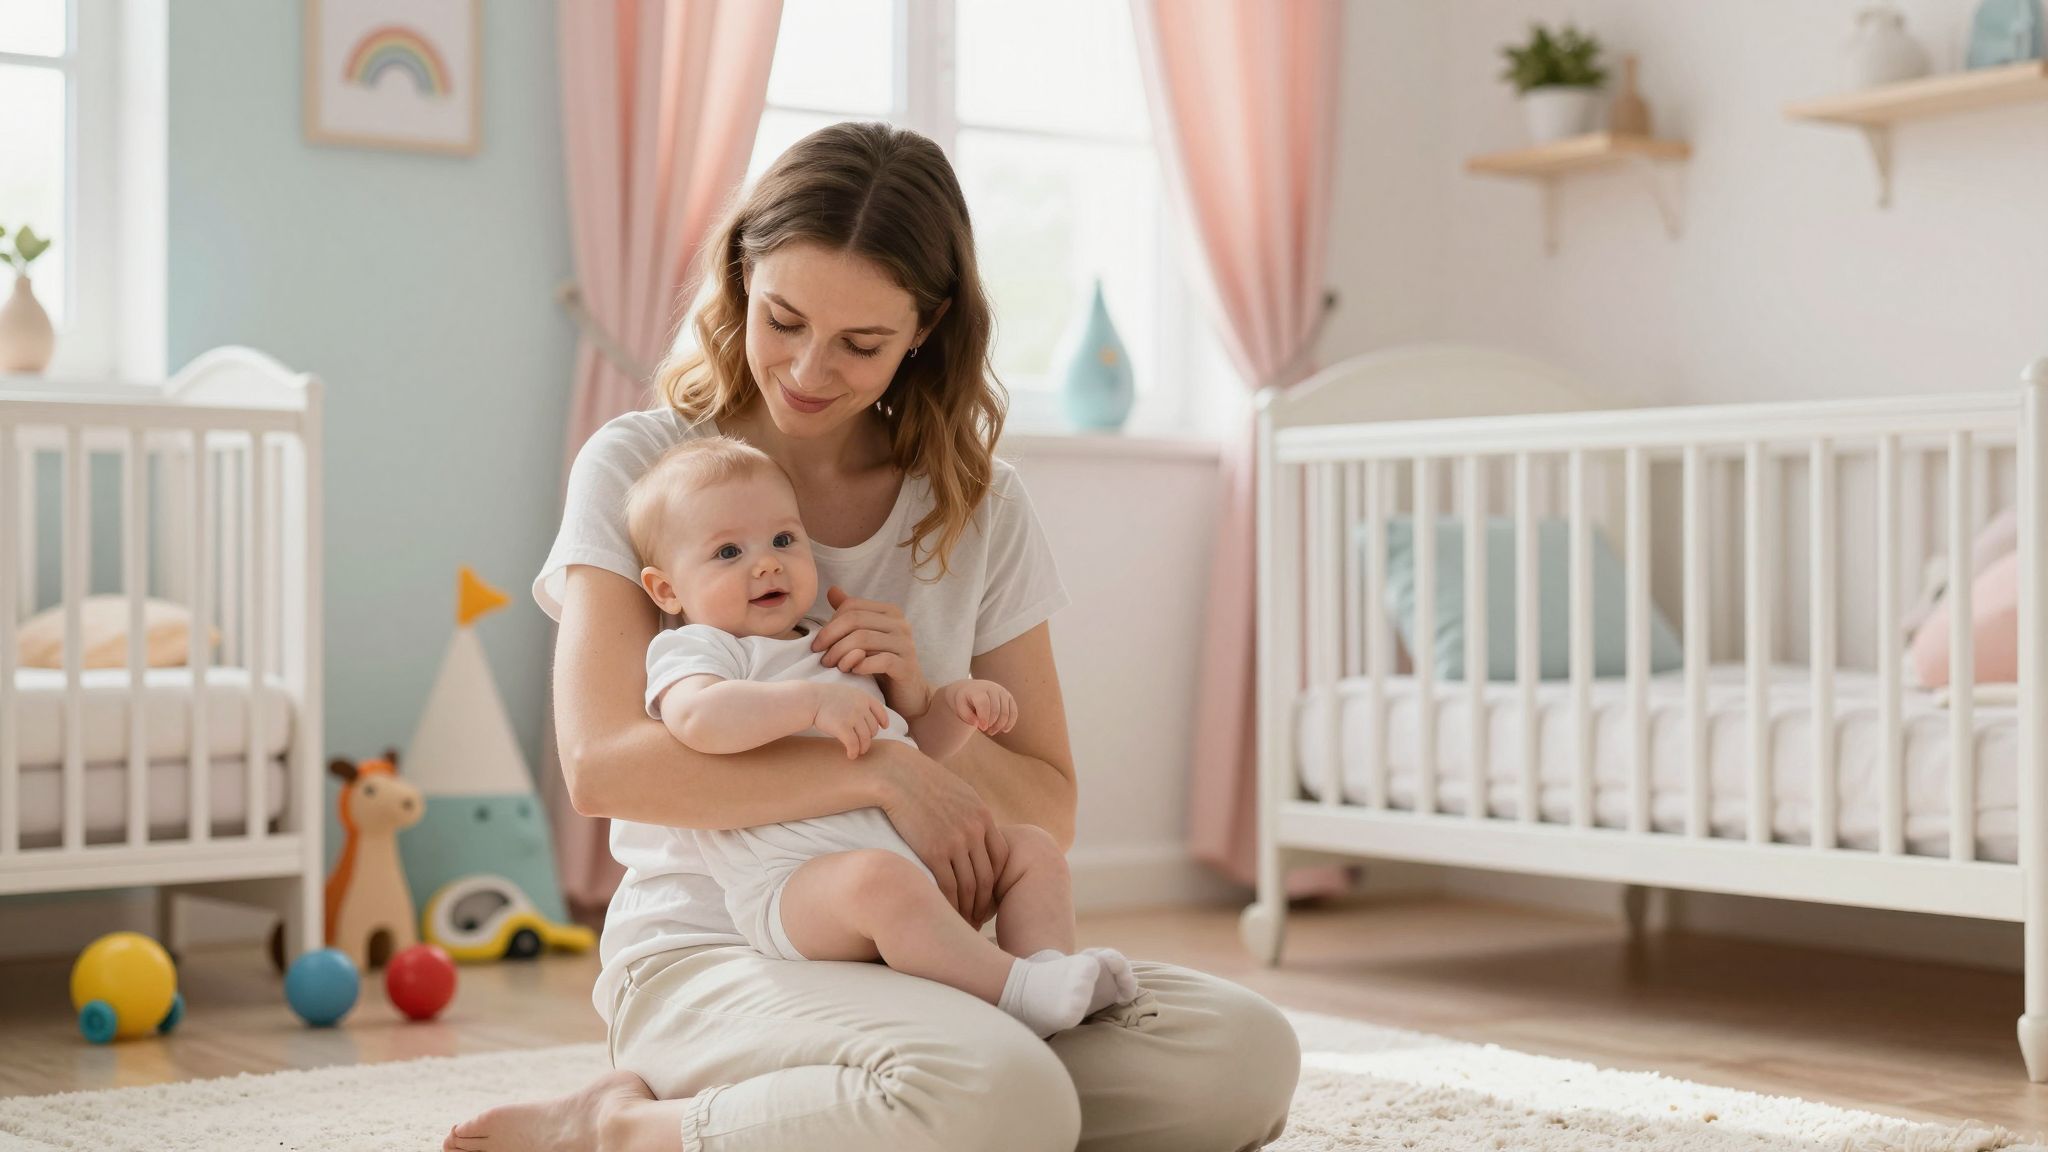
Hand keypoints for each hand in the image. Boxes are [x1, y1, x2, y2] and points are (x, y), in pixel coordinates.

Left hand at [811, 587, 929, 717]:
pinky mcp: (906, 666)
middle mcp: (900, 623)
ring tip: (833, 666)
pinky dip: (861, 666)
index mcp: (889, 612)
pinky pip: (880, 660)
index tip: (818, 643)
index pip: (851, 606)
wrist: (907, 694)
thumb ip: (850, 615)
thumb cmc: (880, 665)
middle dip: (831, 638)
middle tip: (820, 656)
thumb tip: (832, 590)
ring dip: (841, 654)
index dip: (830, 623)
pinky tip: (853, 672)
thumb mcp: (864, 637)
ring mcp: (905, 644)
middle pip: (855, 620)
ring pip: (864, 639)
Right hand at [812, 683, 890, 759]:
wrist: (810, 699)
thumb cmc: (825, 697)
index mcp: (863, 696)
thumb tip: (867, 715)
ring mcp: (853, 717)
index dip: (883, 720)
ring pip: (865, 738)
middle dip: (869, 737)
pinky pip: (854, 744)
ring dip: (863, 748)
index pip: (880, 710)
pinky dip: (854, 752)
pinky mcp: (843, 728)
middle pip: (872, 727)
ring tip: (858, 752)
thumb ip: (858, 701)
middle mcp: (861, 707)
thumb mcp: (846, 692)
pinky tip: (851, 755)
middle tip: (863, 743)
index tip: (883, 727)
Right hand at [875, 743, 1008, 924]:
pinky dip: (951, 905)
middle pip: (987, 877)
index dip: (996, 881)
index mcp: (983, 817)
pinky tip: (947, 914)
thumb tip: (977, 833)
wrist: (897, 776)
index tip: (988, 896)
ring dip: (969, 909)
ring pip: (970, 886)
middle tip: (979, 919)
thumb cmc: (923, 783)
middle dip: (985, 903)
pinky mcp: (934, 852)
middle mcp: (974, 831)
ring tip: (964, 922)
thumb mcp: (958, 793)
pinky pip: (949, 887)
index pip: (1000, 859)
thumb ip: (971, 815)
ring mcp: (955, 842)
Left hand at [936, 679, 1017, 734]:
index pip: (984, 703)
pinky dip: (1010, 723)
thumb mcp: (960, 707)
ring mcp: (1003, 692)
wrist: (972, 689)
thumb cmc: (965, 701)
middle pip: (996, 710)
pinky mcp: (1009, 697)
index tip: (982, 728)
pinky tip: (1004, 730)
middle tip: (985, 731)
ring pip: (1006, 713)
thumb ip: (967, 716)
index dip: (984, 718)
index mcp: (978, 689)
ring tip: (991, 731)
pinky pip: (1014, 712)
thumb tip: (979, 724)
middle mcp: (992, 688)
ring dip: (1000, 726)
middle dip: (991, 724)